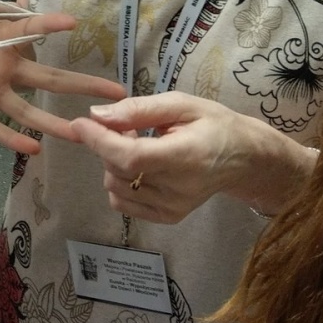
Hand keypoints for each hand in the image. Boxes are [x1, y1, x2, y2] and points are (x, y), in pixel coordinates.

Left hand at [0, 0, 124, 154]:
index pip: (30, 29)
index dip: (49, 24)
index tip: (74, 22)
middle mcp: (1, 65)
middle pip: (47, 79)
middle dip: (82, 85)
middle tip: (117, 92)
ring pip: (26, 109)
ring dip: (53, 122)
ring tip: (81, 133)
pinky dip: (10, 137)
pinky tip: (33, 149)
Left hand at [71, 91, 313, 223]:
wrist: (243, 158)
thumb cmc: (213, 124)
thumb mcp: (181, 104)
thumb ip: (139, 109)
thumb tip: (97, 115)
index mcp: (185, 156)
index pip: (131, 157)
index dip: (99, 141)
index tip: (80, 123)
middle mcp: (178, 189)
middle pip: (118, 171)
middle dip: (108, 144)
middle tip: (128, 127)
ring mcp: (173, 208)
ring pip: (116, 187)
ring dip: (114, 163)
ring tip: (140, 145)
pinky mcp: (168, 217)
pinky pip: (123, 203)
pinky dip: (121, 182)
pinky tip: (140, 167)